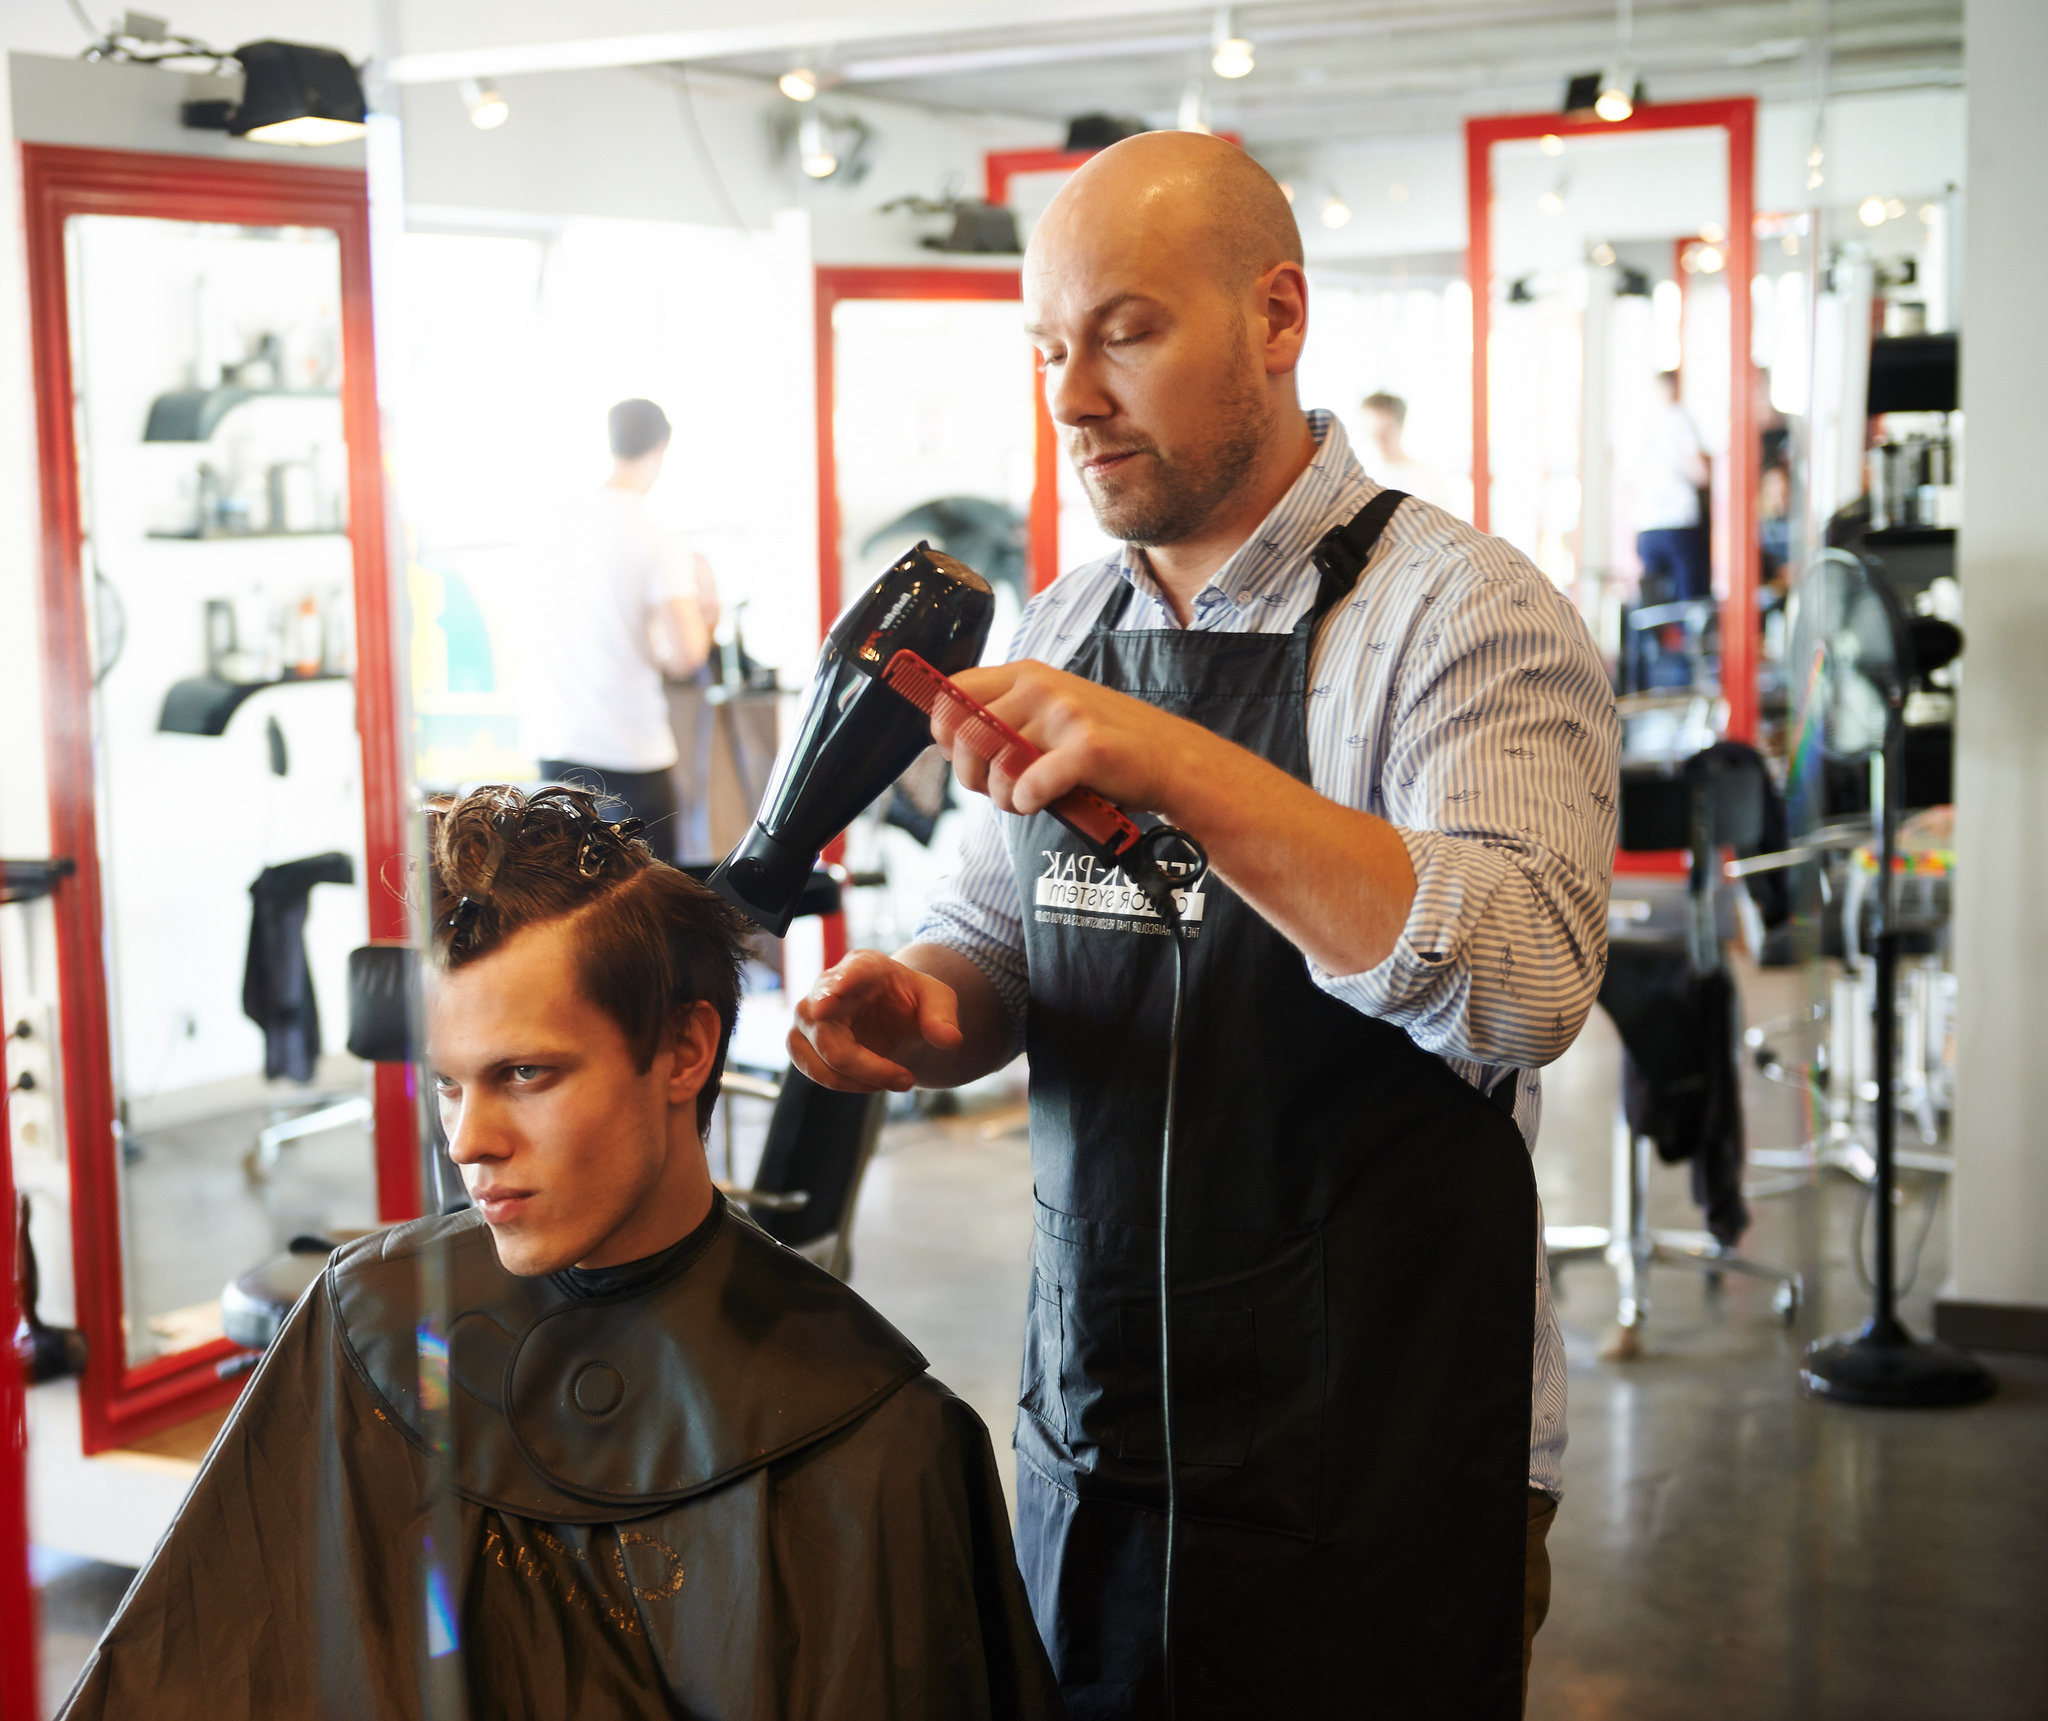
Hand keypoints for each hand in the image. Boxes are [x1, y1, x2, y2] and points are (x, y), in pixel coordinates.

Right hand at [789, 951, 963, 1092]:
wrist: (893, 1015)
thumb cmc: (910, 1000)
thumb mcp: (937, 1000)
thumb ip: (943, 1016)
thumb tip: (950, 1041)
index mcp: (864, 966)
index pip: (849, 974)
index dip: (836, 988)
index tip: (823, 1007)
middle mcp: (827, 986)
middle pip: (828, 1031)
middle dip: (866, 1064)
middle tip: (906, 1081)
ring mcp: (809, 1015)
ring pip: (816, 1055)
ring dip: (856, 1078)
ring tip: (896, 1080)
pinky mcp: (802, 1042)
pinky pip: (814, 1070)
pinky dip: (846, 1084)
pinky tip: (874, 1082)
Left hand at [937, 660, 1205, 821]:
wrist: (1168, 759)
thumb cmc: (1102, 744)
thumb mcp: (1048, 715)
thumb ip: (1004, 718)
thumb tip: (947, 738)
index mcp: (1026, 674)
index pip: (953, 691)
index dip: (944, 729)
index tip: (958, 753)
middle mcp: (1041, 687)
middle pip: (965, 733)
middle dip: (969, 773)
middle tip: (994, 788)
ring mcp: (1065, 714)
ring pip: (996, 765)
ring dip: (1002, 796)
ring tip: (1024, 799)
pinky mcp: (1087, 747)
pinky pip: (1029, 784)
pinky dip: (1027, 802)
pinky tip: (1040, 801)